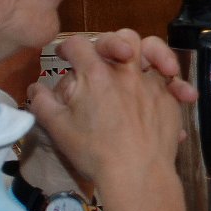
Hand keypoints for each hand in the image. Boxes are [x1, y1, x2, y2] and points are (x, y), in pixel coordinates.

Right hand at [27, 31, 189, 195]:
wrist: (137, 173)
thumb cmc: (94, 152)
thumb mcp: (58, 128)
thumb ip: (43, 103)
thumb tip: (36, 88)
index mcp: (94, 75)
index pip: (77, 45)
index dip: (67, 47)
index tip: (64, 56)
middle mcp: (126, 73)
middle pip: (123, 37)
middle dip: (112, 42)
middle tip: (107, 57)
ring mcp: (151, 84)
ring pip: (154, 50)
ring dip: (150, 51)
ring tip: (143, 62)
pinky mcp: (170, 99)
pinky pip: (175, 81)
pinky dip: (174, 83)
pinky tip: (173, 90)